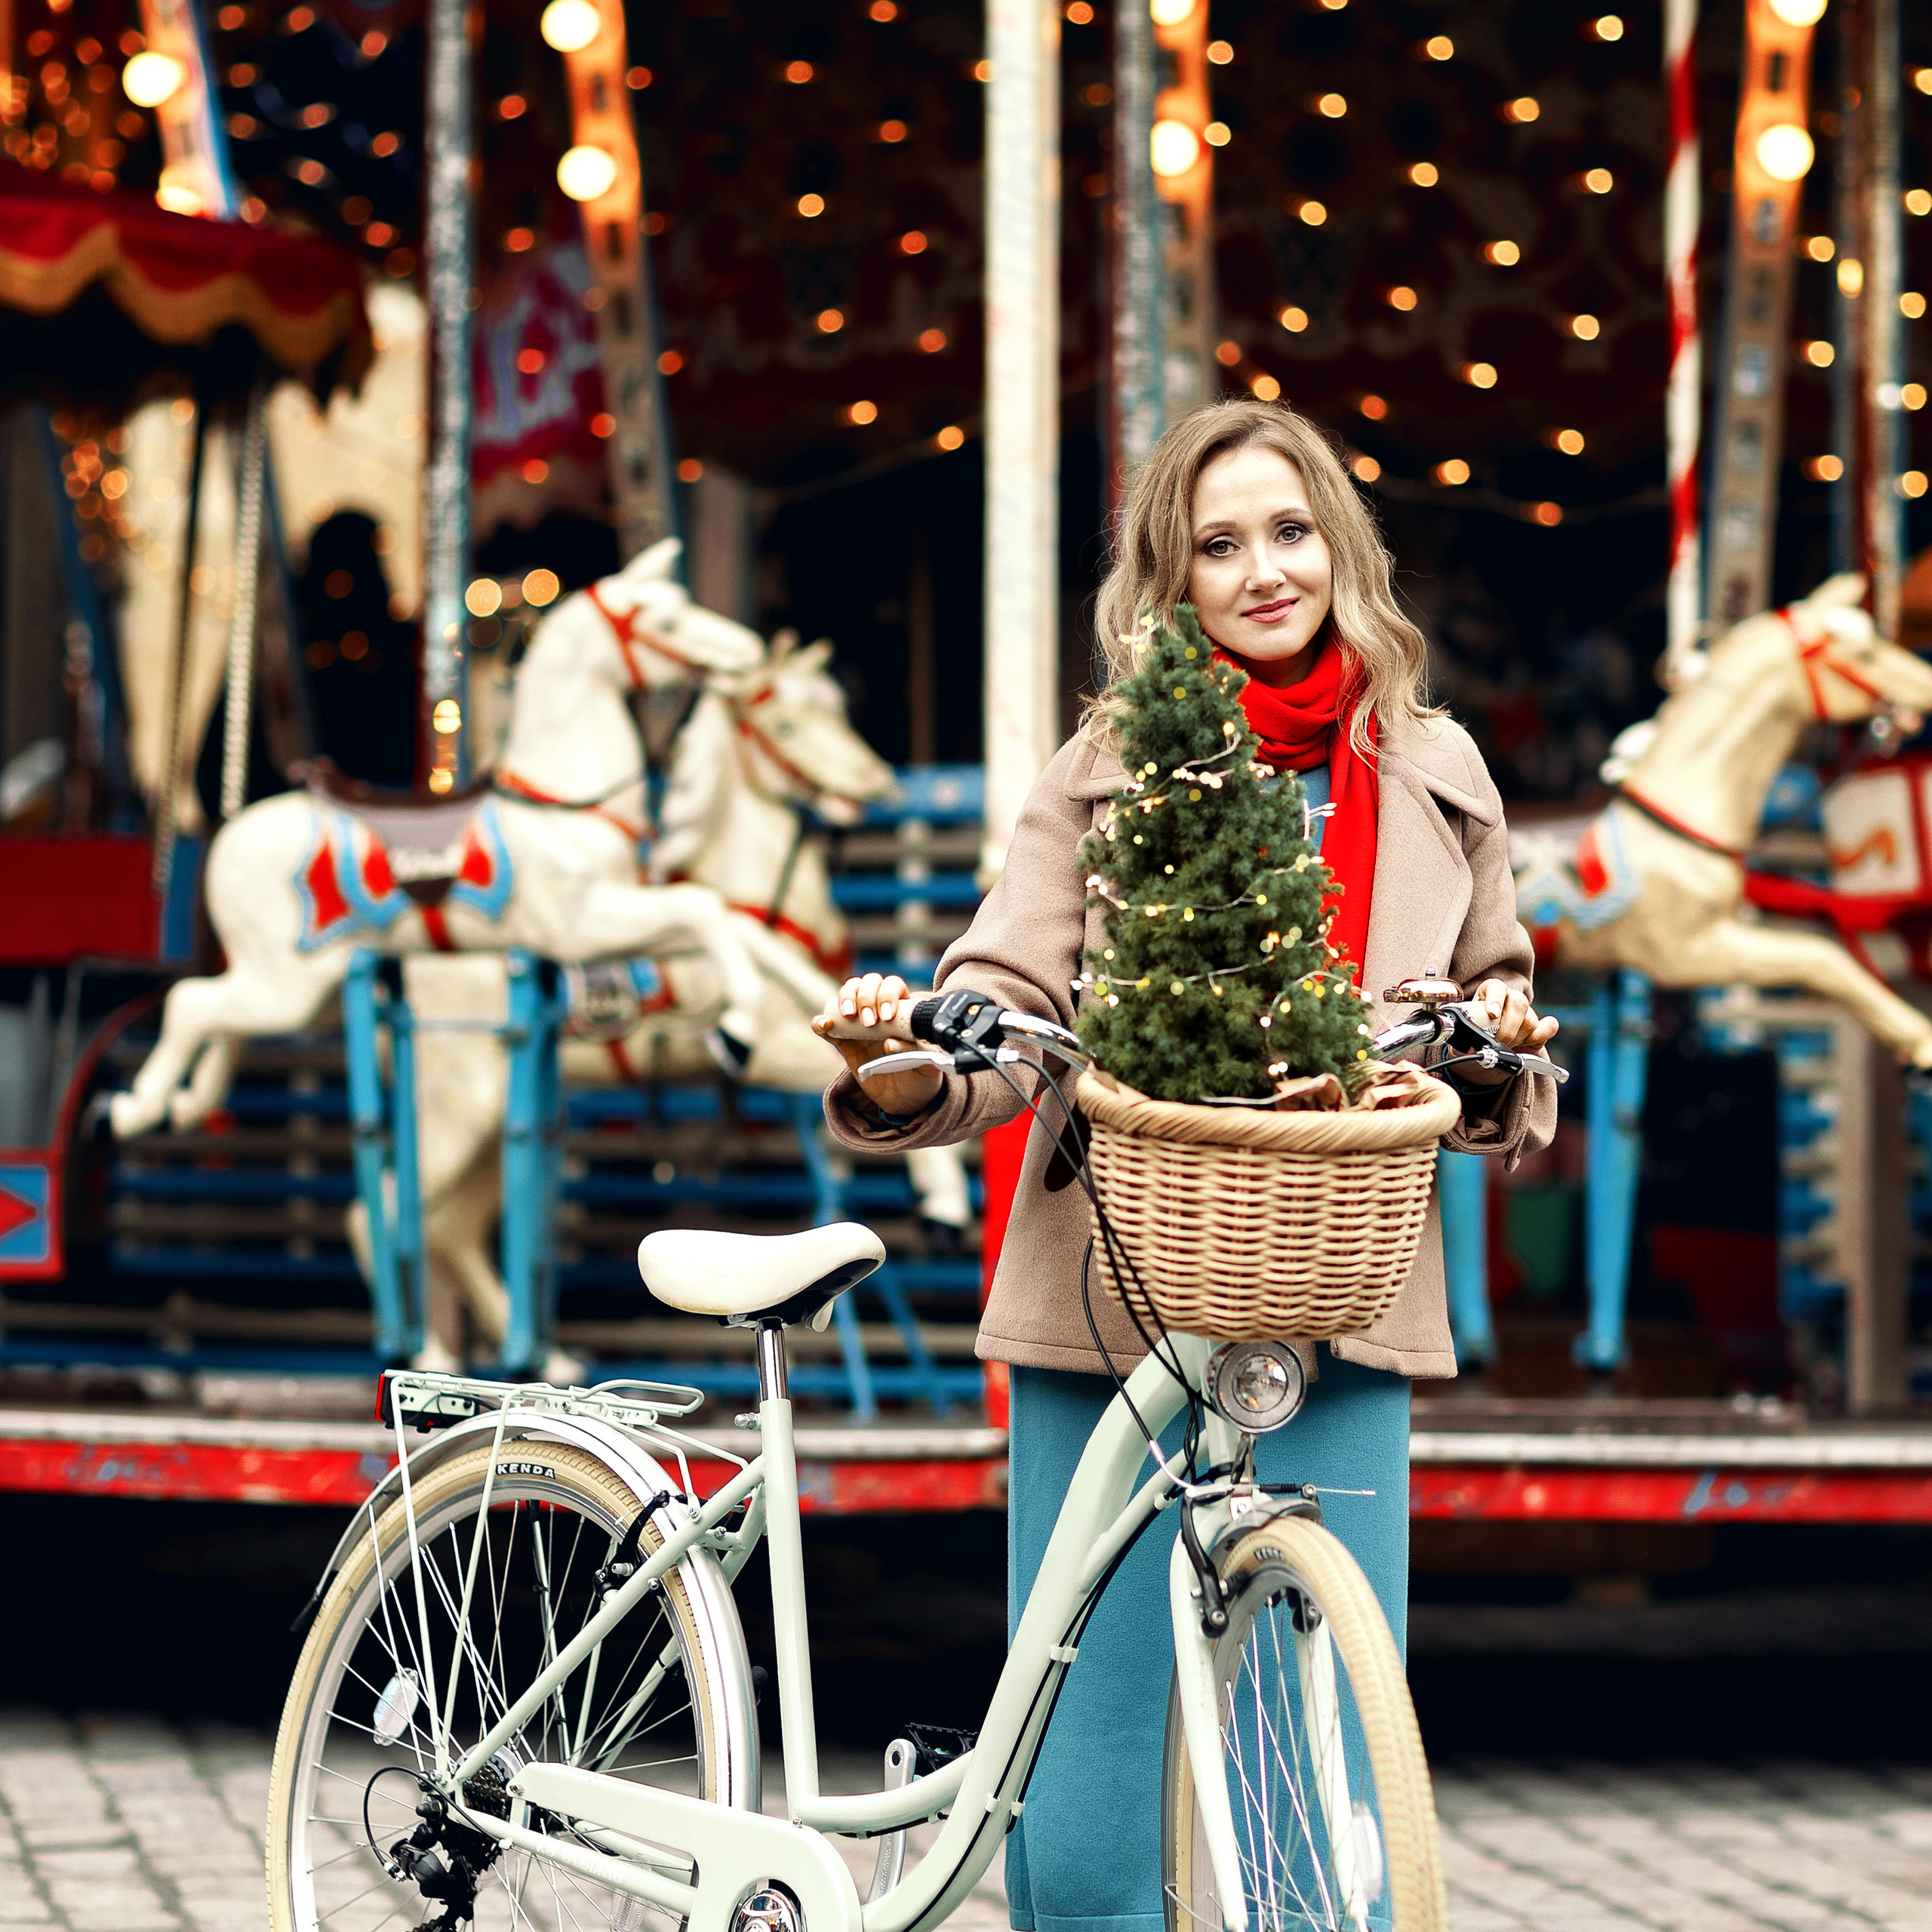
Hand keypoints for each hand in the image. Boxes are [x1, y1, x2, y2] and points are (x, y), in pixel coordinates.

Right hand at [812, 972, 944, 1120]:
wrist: (902, 1098)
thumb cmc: (919, 1076)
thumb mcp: (926, 1068)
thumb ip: (916, 1054)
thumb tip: (891, 1044)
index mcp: (904, 1009)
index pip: (893, 986)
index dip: (888, 995)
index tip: (887, 1016)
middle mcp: (880, 1008)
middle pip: (869, 982)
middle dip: (867, 997)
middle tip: (870, 1023)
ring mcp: (859, 1021)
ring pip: (848, 992)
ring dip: (846, 998)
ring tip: (849, 1017)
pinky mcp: (842, 1039)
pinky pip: (827, 1023)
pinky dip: (821, 1020)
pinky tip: (824, 1025)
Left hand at [1457, 978, 1559, 1086]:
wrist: (1486, 1036)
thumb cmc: (1474, 1028)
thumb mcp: (1465, 1026)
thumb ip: (1463, 1032)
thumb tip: (1462, 1045)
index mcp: (1490, 990)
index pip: (1496, 987)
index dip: (1496, 999)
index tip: (1492, 1013)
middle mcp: (1511, 997)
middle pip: (1519, 1004)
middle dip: (1508, 1028)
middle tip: (1498, 1041)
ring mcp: (1526, 1011)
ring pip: (1530, 1021)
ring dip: (1517, 1038)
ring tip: (1503, 1044)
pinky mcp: (1538, 1025)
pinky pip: (1548, 1029)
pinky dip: (1539, 1038)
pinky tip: (1526, 1044)